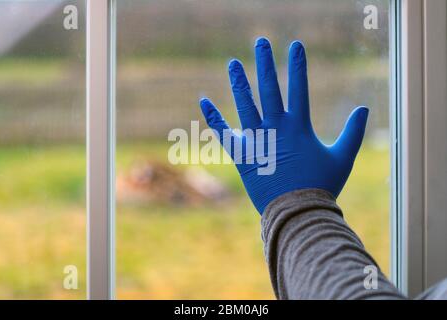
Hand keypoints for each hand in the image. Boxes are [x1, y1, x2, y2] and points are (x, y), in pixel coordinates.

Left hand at [199, 37, 368, 213]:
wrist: (297, 212)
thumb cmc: (322, 186)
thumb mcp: (343, 158)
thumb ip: (353, 133)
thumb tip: (364, 108)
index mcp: (299, 127)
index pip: (299, 88)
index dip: (298, 65)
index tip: (295, 45)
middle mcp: (276, 128)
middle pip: (269, 89)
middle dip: (265, 63)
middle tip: (260, 42)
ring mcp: (257, 140)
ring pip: (246, 105)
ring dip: (240, 83)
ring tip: (233, 63)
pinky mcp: (242, 154)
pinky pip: (224, 133)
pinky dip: (214, 118)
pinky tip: (203, 101)